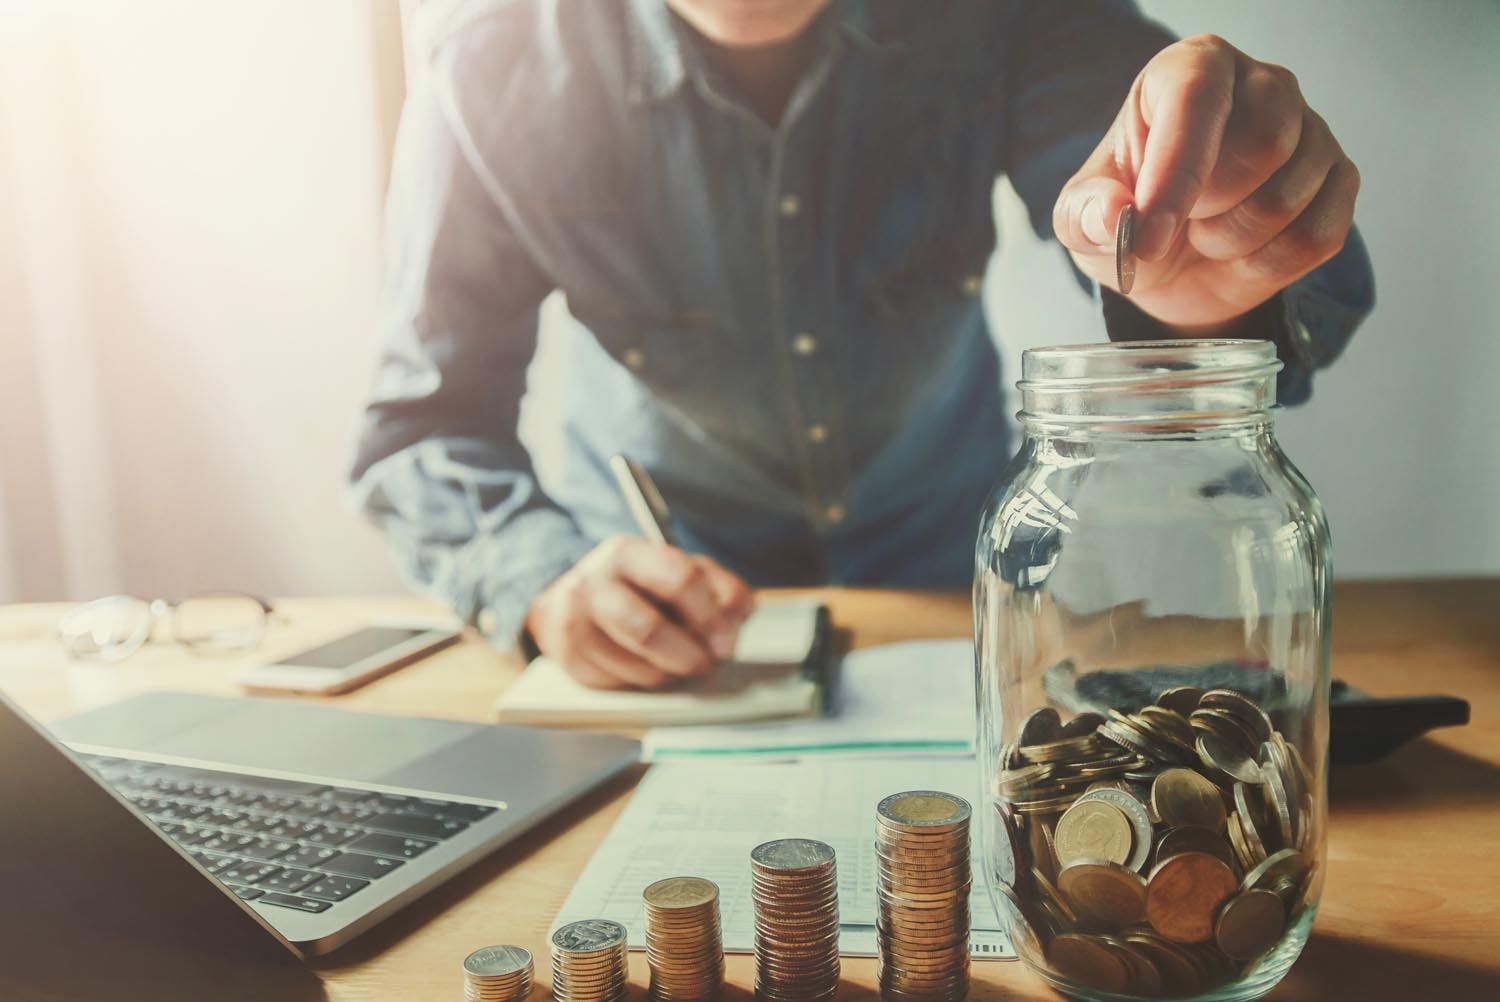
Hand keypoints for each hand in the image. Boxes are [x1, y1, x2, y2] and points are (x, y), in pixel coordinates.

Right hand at [524, 536, 755, 688]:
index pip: (678, 579)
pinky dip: (642, 683)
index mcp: (627, 553)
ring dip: (669, 673)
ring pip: (636, 667)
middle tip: (706, 664)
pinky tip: (648, 667)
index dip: (709, 616)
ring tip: (679, 664)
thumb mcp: (683, 571)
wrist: (579, 597)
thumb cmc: (641, 586)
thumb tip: (738, 614)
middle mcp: (592, 583)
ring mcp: (573, 621)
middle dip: (688, 655)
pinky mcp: (565, 656)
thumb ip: (721, 588)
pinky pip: (617, 686)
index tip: (725, 642)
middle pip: (648, 630)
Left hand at [1053, 34, 1360, 331]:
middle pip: (1263, 143)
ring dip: (1231, 242)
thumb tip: (1111, 213)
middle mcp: (1262, 85)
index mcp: (1192, 68)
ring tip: (1205, 233)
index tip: (1148, 236)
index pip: (1198, 98)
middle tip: (1179, 222)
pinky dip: (1266, 264)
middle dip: (1208, 208)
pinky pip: (1315, 235)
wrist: (1173, 264)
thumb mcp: (1082, 220)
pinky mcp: (1339, 181)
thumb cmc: (1131, 218)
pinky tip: (1242, 250)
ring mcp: (1311, 131)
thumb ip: (1085, 214)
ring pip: (1287, 199)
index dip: (1176, 173)